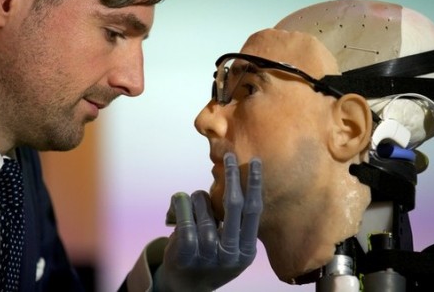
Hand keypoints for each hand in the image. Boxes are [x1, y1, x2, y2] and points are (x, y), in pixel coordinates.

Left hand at [154, 153, 262, 291]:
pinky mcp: (186, 251)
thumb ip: (236, 224)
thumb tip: (236, 181)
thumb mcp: (232, 248)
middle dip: (232, 176)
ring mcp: (208, 254)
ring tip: (193, 208)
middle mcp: (230, 254)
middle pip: (234, 204)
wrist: (185, 287)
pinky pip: (185, 213)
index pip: (253, 211)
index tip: (255, 162)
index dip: (254, 184)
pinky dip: (181, 202)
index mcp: (246, 251)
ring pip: (204, 204)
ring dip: (197, 198)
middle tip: (230, 155)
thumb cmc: (211, 258)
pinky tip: (178, 205)